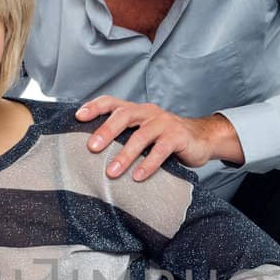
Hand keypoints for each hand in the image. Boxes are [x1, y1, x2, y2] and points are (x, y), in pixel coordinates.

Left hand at [75, 96, 242, 180]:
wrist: (202, 139)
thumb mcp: (143, 134)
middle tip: (92, 148)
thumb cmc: (166, 139)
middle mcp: (149, 113)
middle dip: (106, 130)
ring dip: (125, 154)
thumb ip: (125, 138)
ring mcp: (164, 123)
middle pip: (124, 115)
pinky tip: (138, 176)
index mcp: (137, 110)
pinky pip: (161, 150)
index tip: (78, 117)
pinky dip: (148, 164)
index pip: (113, 102)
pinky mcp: (178, 137)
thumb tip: (92, 155)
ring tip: (112, 172)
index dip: (95, 106)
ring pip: (141, 135)